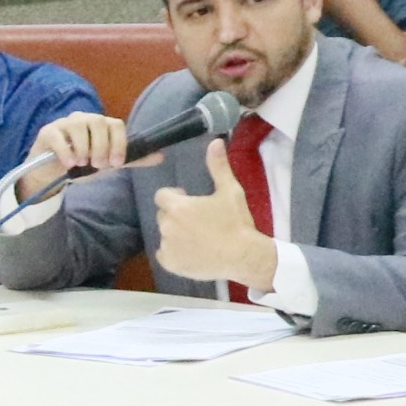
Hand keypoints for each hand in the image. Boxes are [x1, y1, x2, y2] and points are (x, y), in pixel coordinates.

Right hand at [28, 113, 128, 178]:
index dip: (119, 143)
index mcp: (99, 126)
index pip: (115, 125)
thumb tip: (127, 162)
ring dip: (83, 147)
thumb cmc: (78, 166)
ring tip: (82, 163)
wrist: (50, 172)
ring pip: (78, 126)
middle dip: (101, 146)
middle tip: (98, 164)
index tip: (116, 163)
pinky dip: (66, 152)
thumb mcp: (98, 165)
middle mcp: (83, 119)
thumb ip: (111, 161)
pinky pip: (58, 137)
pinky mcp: (47, 131)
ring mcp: (64, 123)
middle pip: (98, 122)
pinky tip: (69, 164)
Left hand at [147, 142, 279, 290]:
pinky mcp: (170, 264)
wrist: (243, 256)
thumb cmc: (236, 222)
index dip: (175, 196)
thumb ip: (218, 167)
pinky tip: (191, 250)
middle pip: (163, 215)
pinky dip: (173, 252)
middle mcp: (167, 226)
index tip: (190, 200)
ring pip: (165, 234)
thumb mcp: (230, 191)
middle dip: (176, 214)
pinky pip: (164, 254)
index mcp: (178, 207)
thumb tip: (215, 142)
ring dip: (175, 233)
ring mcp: (167, 246)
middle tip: (197, 220)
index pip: (162, 196)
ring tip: (197, 236)